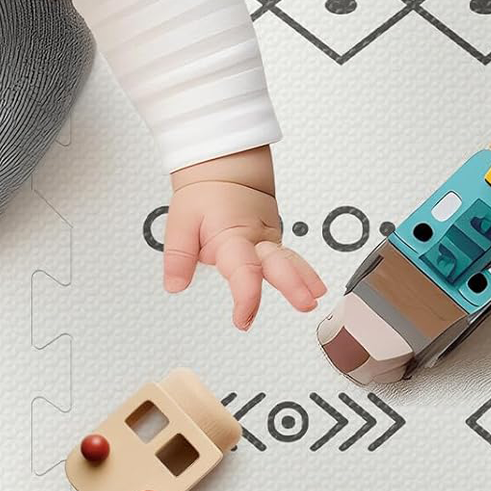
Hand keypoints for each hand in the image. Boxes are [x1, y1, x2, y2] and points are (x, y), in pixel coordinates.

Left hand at [163, 145, 325, 328]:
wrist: (224, 171)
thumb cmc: (205, 195)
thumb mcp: (180, 223)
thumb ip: (179, 257)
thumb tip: (175, 285)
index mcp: (232, 236)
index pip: (243, 271)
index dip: (246, 297)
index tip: (243, 319)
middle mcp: (255, 238)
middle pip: (278, 262)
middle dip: (293, 284)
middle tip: (304, 304)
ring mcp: (268, 238)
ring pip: (291, 258)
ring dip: (305, 278)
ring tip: (315, 297)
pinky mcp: (272, 240)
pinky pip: (290, 257)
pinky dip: (303, 271)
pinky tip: (314, 287)